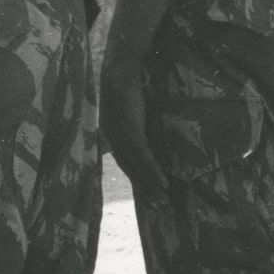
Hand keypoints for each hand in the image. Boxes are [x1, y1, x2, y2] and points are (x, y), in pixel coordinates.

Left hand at [100, 57, 166, 199]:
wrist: (121, 68)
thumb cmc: (127, 83)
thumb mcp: (129, 107)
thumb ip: (134, 121)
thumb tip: (147, 130)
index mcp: (110, 132)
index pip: (124, 161)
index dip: (136, 177)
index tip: (148, 192)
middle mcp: (111, 137)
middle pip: (129, 169)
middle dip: (144, 189)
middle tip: (158, 206)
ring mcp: (120, 135)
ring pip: (137, 166)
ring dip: (150, 185)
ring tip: (163, 200)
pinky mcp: (130, 130)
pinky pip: (143, 156)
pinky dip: (153, 170)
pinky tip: (163, 182)